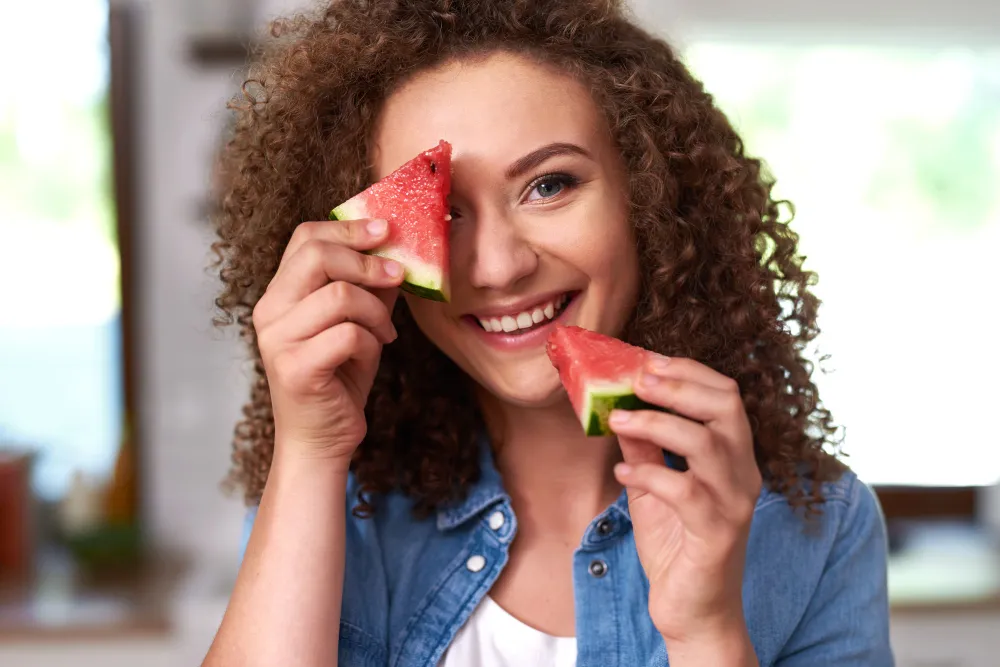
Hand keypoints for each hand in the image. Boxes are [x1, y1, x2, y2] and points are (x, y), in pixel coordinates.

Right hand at [252, 218, 403, 462]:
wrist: (322, 440)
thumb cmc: (339, 378)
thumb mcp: (358, 323)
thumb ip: (369, 286)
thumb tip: (398, 248)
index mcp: (279, 295)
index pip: (305, 238)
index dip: (349, 228)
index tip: (386, 230)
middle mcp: (269, 312)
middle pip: (317, 256)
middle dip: (368, 261)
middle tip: (399, 275)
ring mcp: (277, 341)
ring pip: (340, 296)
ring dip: (376, 311)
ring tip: (385, 331)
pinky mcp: (296, 369)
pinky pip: (348, 334)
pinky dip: (371, 341)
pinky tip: (373, 353)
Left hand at [609, 357, 761, 656]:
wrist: (694, 611)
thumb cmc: (676, 546)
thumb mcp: (653, 486)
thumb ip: (643, 446)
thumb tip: (618, 405)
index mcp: (734, 456)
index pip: (724, 394)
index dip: (686, 370)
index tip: (645, 360)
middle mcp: (743, 473)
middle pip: (726, 406)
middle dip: (678, 384)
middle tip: (635, 379)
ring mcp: (735, 502)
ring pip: (706, 442)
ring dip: (656, 423)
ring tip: (616, 419)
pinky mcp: (717, 533)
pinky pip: (685, 490)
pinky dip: (649, 473)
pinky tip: (623, 472)